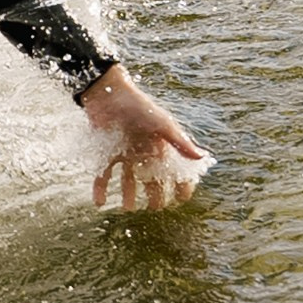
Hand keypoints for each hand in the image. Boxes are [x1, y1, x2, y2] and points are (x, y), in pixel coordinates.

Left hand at [78, 63, 207, 211]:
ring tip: (129, 209)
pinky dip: (100, 188)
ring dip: (128, 194)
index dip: (180, 183)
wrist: (108, 93)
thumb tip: (203, 157)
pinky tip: (99, 203)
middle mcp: (142, 151)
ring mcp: (123, 152)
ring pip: (128, 178)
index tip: (182, 199)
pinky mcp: (105, 151)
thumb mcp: (162, 124)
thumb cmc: (138, 106)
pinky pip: (103, 173)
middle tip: (155, 208)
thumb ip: (180, 142)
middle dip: (154, 194)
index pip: (173, 168)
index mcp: (159, 146)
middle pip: (151, 177)